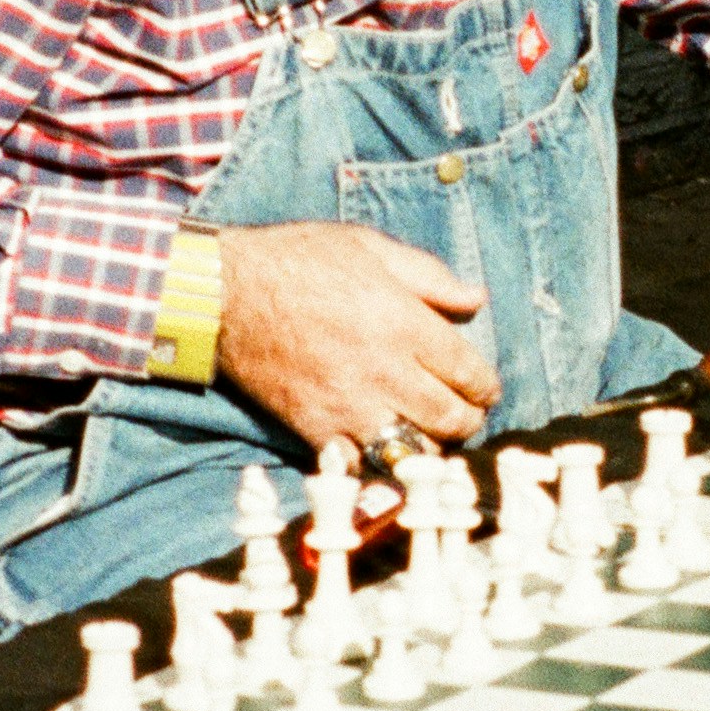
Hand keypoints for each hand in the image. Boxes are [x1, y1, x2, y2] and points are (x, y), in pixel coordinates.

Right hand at [214, 221, 499, 450]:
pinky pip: (360, 463)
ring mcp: (349, 404)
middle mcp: (384, 369)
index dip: (485, 387)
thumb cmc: (298, 259)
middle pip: (449, 417)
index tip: (484, 390)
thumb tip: (476, 300)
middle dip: (467, 422)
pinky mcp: (315, 428)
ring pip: (411, 448)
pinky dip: (376, 463)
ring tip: (428, 437)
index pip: (468, 372)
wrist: (224, 292)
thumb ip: (429, 275)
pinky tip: (381, 450)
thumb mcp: (369, 247)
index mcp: (404, 322)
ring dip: (428, 447)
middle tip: (464, 417)